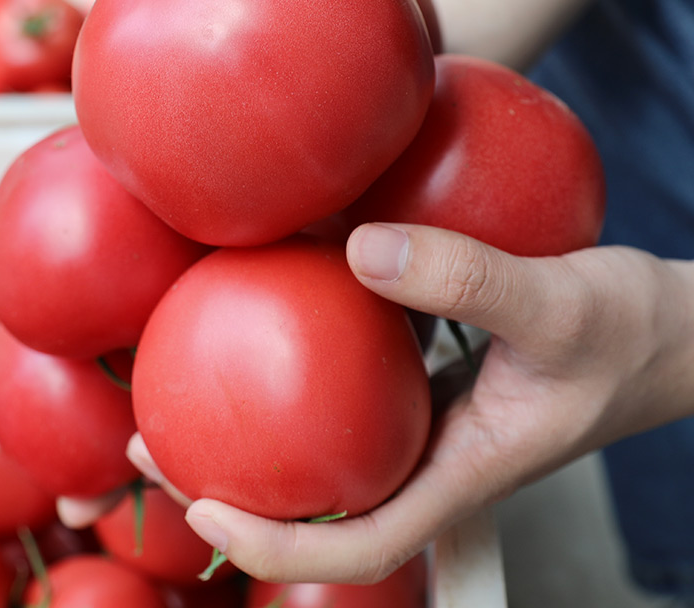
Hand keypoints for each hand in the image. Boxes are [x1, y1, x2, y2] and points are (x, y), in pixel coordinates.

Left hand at [173, 223, 693, 583]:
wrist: (668, 328)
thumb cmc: (631, 332)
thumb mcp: (557, 301)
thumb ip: (466, 277)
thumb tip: (361, 250)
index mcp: (464, 469)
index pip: (361, 544)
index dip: (277, 547)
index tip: (205, 510)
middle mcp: (435, 451)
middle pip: (322, 500)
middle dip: (234, 487)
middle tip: (155, 439)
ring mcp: (432, 417)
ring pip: (333, 439)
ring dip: (259, 421)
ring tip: (189, 380)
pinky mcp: (435, 377)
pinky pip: (360, 382)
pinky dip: (310, 359)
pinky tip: (280, 310)